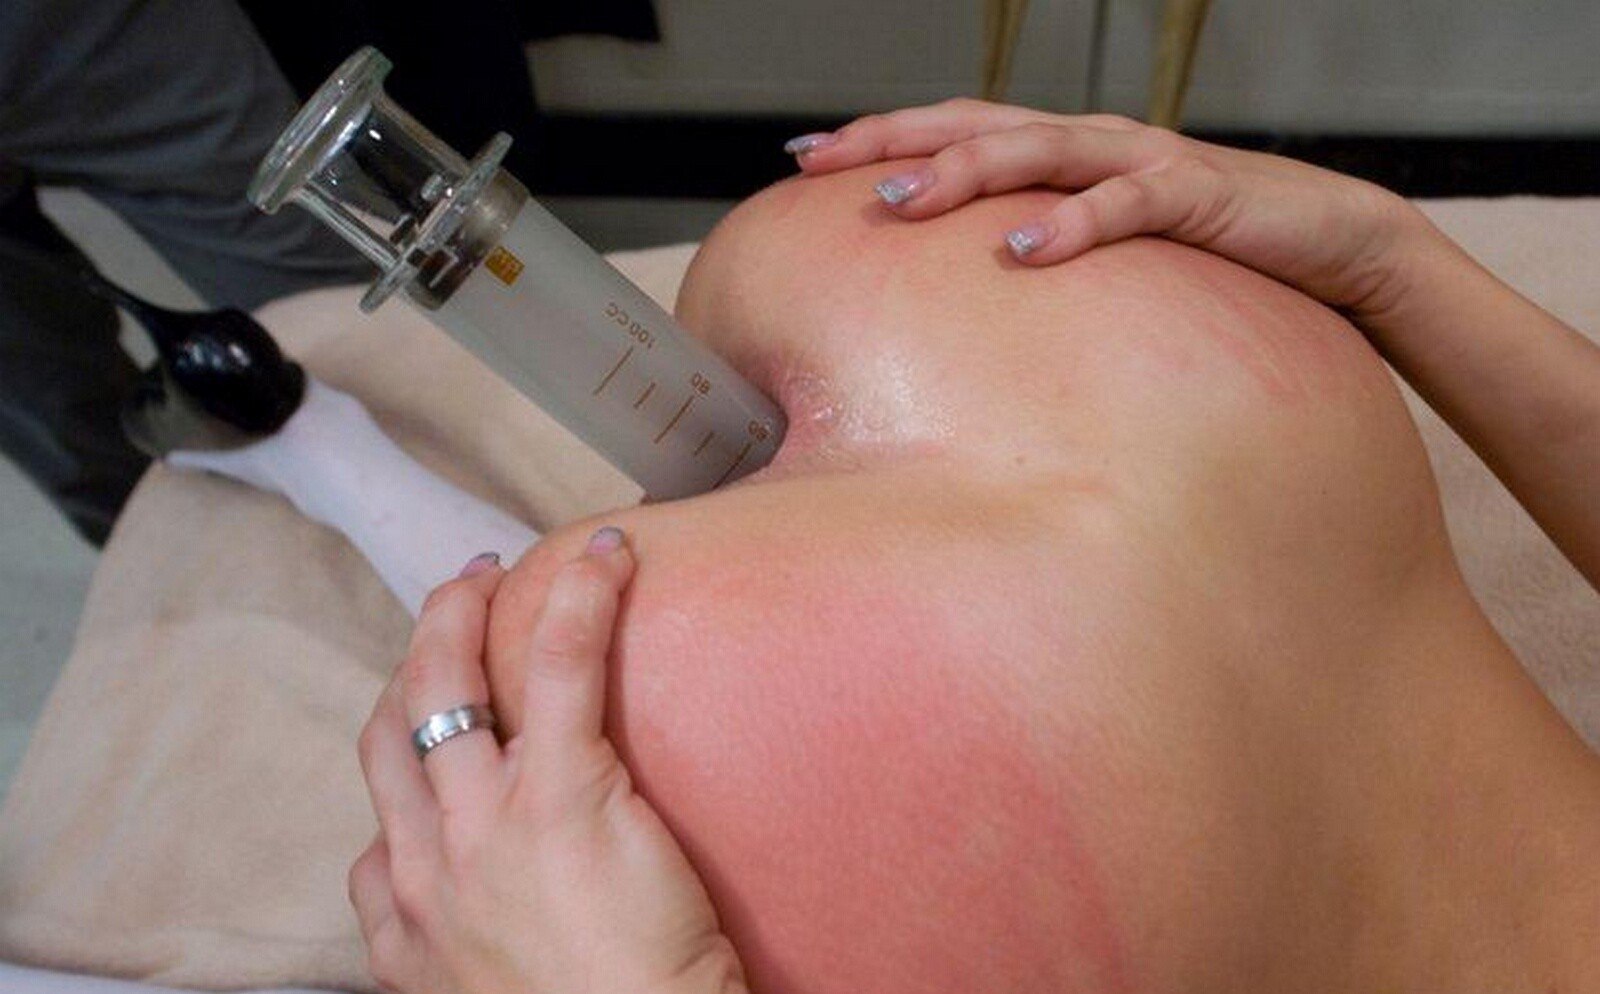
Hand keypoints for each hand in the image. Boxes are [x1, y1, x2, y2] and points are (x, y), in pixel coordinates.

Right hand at [349, 531, 747, 993]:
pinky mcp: (564, 796)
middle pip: (398, 722)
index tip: (433, 692)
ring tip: (497, 570)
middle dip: (417, 647)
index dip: (403, 721)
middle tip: (454, 599)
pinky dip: (576, 600)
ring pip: (450, 683)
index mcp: (406, 913)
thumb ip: (456, 930)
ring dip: (465, 610)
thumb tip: (475, 893)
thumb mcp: (481, 988)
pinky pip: (556, 667)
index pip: (384, 789)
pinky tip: (605, 560)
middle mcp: (428, 861)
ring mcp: (487, 825)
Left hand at [786, 99, 1431, 323]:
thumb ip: (1040, 250)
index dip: (880, 135)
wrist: (1330, 239)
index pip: (955, 128)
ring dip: (964, 174)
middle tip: (824, 166)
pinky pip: (1126, 205)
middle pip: (976, 125)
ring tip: (900, 202)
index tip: (805, 159)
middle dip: (895, 142)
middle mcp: (1091, 141)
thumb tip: (964, 295)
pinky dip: (1073, 225)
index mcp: (1063, 150)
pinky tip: (1024, 250)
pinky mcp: (1194, 196)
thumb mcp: (1104, 248)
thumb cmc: (1203, 250)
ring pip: (1037, 150)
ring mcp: (1141, 160)